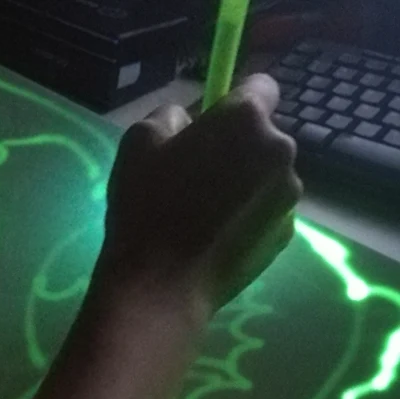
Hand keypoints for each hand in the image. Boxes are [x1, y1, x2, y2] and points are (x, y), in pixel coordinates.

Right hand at [101, 74, 301, 315]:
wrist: (161, 284)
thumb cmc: (146, 207)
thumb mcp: (138, 142)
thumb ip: (171, 116)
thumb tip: (188, 121)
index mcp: (247, 120)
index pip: (260, 87)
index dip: (233, 103)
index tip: (210, 127)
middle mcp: (280, 151)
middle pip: (263, 138)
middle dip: (238, 149)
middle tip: (198, 178)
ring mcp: (288, 197)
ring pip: (267, 177)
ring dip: (245, 185)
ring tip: (205, 215)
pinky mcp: (286, 236)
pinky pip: (267, 212)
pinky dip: (248, 218)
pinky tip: (217, 238)